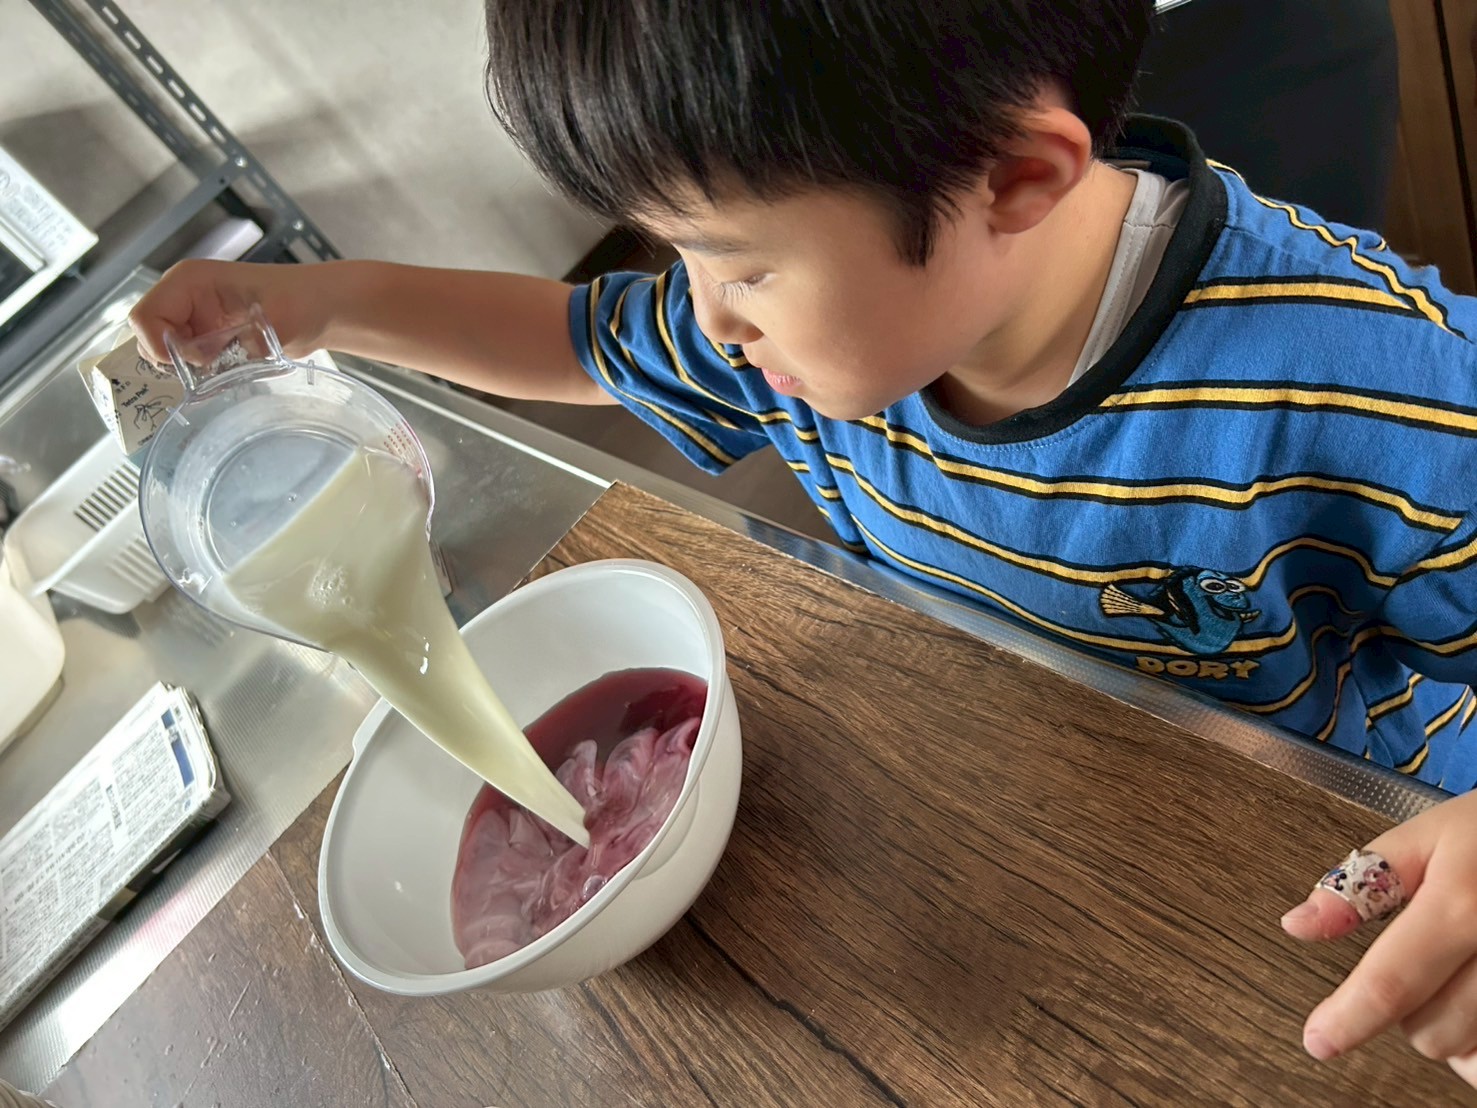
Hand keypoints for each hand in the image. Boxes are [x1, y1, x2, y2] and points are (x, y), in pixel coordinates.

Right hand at [128, 259, 334, 364]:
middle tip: (212, 364)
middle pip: (147, 337)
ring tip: (222, 364)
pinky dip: (197, 371)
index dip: (162, 347)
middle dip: (172, 359)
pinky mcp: (204, 335)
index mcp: (189, 281)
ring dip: (185, 367)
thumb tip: (212, 360)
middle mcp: (183, 296)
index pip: (144, 318)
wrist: (323, 308)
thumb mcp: (280, 320)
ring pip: (163, 351)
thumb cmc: (304, 301)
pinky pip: (183, 359)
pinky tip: (225, 368)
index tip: (200, 360)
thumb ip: (244, 339)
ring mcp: (192, 316)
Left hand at [1282, 788, 1476, 1084]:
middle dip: (1411, 1008)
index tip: (1319, 1040)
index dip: (1349, 1019)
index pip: (1393, 981)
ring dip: (1454, 1029)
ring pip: (1471, 1054)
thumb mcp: (1428, 834)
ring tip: (1461, 978)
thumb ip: (1360, 882)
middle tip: (1427, 961)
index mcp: (1462, 905)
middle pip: (1431, 1030)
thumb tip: (1297, 925)